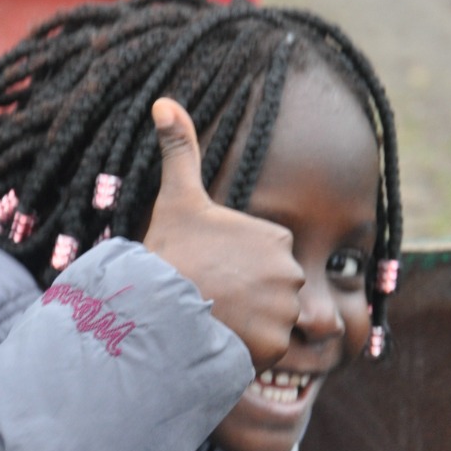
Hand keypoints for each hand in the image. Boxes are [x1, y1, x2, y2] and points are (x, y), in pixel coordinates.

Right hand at [142, 97, 302, 370]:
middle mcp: (290, 271)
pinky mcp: (276, 343)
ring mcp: (284, 310)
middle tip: (211, 299)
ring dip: (249, 325)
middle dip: (247, 299)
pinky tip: (221, 339)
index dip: (237, 269)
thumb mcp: (177, 197)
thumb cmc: (169, 251)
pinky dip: (248, 349)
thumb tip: (164, 101)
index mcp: (276, 237)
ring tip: (215, 320)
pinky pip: (267, 349)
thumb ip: (179, 149)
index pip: (266, 259)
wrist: (160, 307)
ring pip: (270, 321)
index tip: (212, 271)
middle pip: (272, 292)